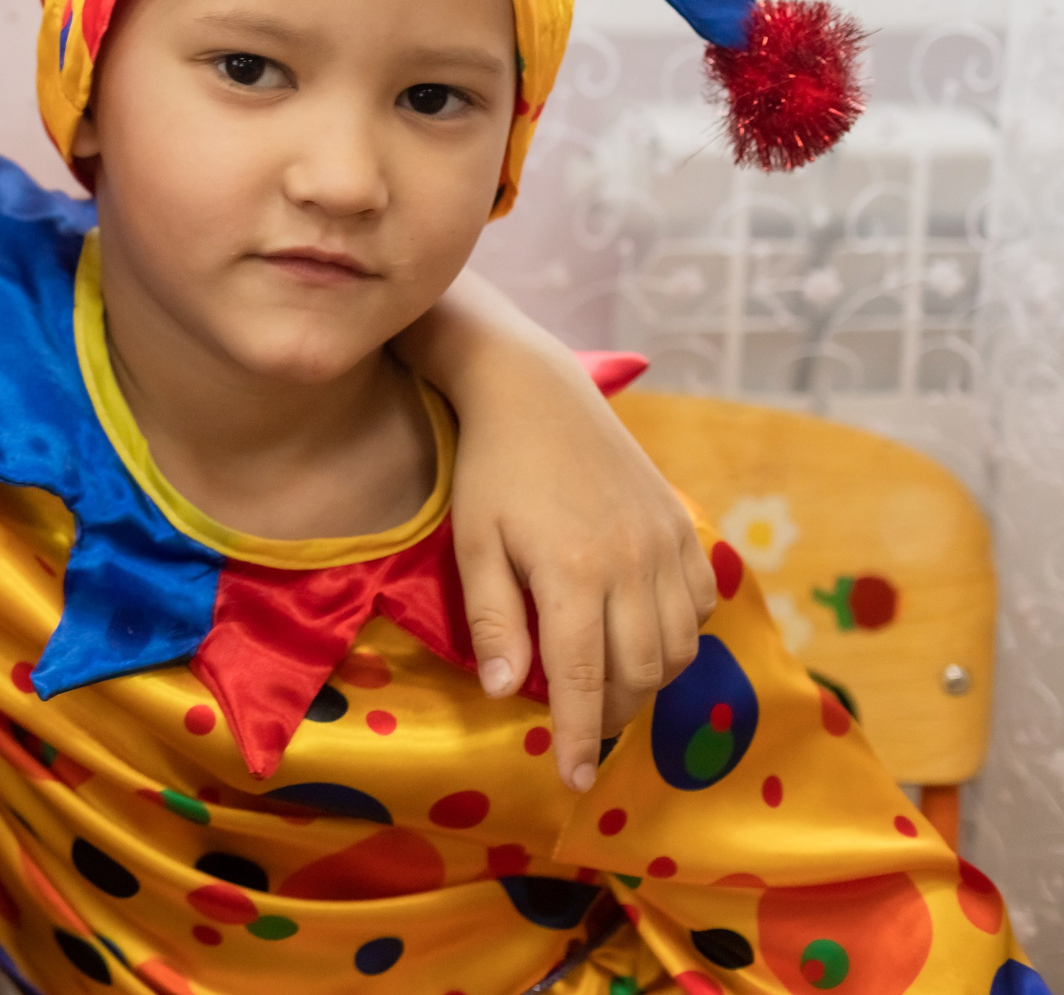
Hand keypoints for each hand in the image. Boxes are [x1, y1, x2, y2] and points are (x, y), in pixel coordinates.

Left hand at [402, 273, 715, 789]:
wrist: (535, 392)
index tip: (573, 781)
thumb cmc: (492, 470)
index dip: (577, 737)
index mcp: (572, 573)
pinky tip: (640, 634)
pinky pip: (699, 608)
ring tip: (606, 684)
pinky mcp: (685, 528)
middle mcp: (631, 564)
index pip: (580, 680)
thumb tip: (505, 693)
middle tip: (580, 726)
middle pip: (637, 674)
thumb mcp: (474, 543)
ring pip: (677, 649)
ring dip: (645, 680)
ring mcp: (666, 544)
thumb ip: (494, 620)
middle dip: (609, 713)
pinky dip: (676, 637)